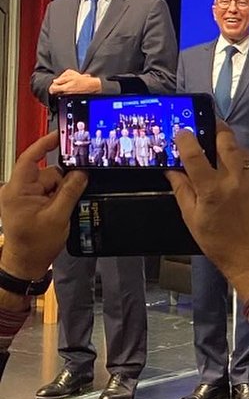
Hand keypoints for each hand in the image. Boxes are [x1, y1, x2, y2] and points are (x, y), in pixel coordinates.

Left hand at [0, 132, 87, 280]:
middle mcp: (17, 190)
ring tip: (59, 212)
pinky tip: (57, 212)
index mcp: (17, 189)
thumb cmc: (34, 244)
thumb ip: (70, 191)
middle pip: (47, 172)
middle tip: (67, 201)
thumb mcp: (58, 216)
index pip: (30, 157)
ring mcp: (22, 196)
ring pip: (51, 182)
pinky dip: (57, 199)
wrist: (26, 263)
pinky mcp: (28, 202)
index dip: (45, 143)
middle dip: (62, 183)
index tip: (60, 135)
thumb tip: (81, 173)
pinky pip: (49, 192)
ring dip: (61, 193)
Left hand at [49, 69, 101, 95]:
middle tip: (62, 83)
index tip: (54, 84)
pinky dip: (67, 91)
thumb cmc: (83, 80)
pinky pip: (66, 95)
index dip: (52, 86)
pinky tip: (72, 88)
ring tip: (68, 85)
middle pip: (56, 92)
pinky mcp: (72, 98)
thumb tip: (55, 81)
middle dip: (57, 87)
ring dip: (62, 89)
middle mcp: (66, 94)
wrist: (92, 86)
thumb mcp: (72, 75)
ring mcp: (69, 96)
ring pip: (60, 93)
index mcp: (65, 88)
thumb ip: (62, 78)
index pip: (52, 89)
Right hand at [167, 126, 248, 301]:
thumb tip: (171, 170)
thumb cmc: (220, 243)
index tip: (182, 132)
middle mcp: (234, 179)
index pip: (195, 154)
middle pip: (225, 140)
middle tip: (207, 126)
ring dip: (230, 146)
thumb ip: (182, 191)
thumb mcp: (193, 219)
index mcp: (211, 189)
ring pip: (242, 150)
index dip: (186, 139)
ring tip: (220, 151)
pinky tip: (236, 173)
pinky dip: (243, 164)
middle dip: (215, 129)